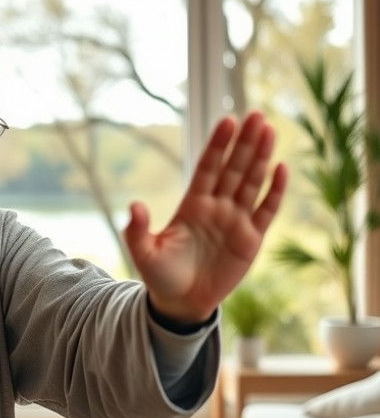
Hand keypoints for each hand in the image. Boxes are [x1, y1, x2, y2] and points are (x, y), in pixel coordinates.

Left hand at [123, 111, 287, 322]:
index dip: (218, 146)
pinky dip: (274, 191)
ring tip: (269, 129)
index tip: (227, 121)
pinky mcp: (251, 239)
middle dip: (244, 142)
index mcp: (191, 205)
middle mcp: (216, 207)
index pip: (208, 168)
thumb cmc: (161, 276)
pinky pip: (266, 210)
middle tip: (255, 114)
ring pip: (251, 182)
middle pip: (233, 168)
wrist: (182, 303)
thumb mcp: (144, 253)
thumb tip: (135, 205)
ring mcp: (235, 221)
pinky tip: (281, 168)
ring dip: (261, 157)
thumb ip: (138, 230)